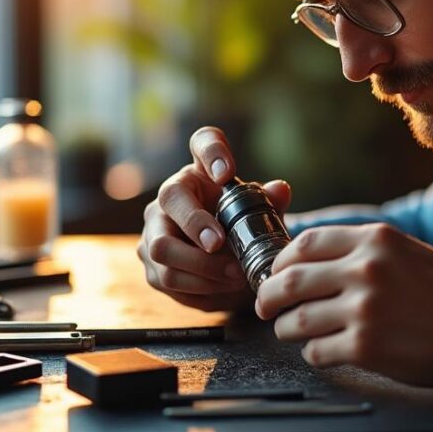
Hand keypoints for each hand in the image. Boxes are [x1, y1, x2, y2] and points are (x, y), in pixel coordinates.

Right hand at [138, 126, 292, 311]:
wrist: (216, 262)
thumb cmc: (234, 228)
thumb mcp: (254, 217)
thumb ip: (268, 203)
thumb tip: (280, 190)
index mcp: (201, 172)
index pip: (204, 142)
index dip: (214, 153)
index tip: (227, 173)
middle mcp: (168, 196)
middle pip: (169, 200)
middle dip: (196, 226)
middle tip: (224, 246)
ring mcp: (153, 232)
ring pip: (163, 249)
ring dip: (202, 267)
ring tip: (235, 276)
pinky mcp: (152, 267)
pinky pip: (169, 280)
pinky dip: (200, 288)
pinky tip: (223, 289)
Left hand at [255, 223, 432, 387]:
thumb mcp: (405, 251)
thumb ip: (361, 252)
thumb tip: (309, 261)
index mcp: (375, 239)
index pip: (304, 243)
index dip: (281, 261)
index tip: (275, 273)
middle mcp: (365, 269)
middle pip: (288, 280)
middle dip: (268, 296)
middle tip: (266, 306)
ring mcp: (364, 309)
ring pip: (296, 318)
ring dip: (287, 328)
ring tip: (293, 331)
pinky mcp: (366, 347)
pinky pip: (316, 351)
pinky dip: (314, 353)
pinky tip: (326, 350)